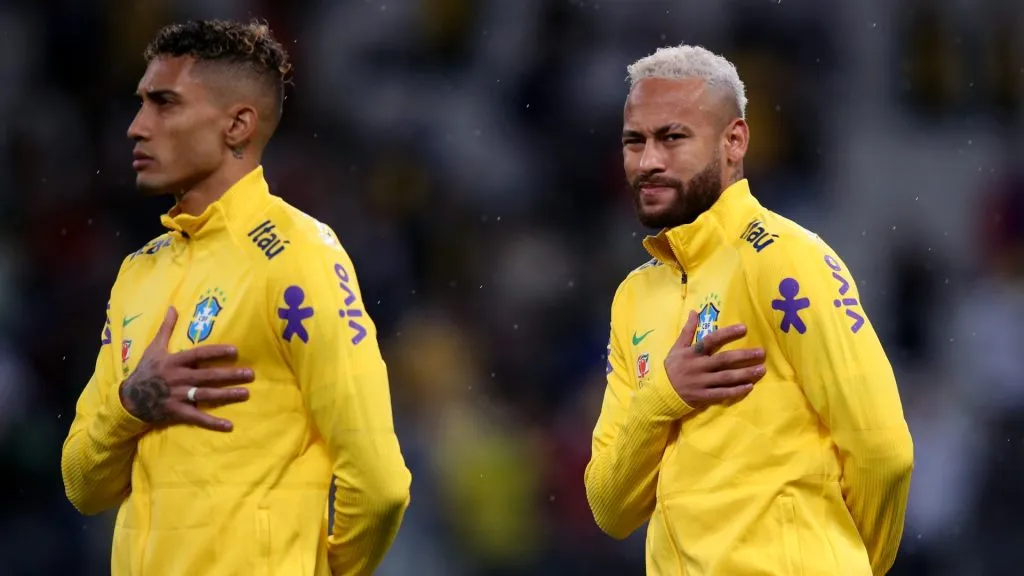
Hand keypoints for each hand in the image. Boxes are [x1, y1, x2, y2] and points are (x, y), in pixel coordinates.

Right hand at [118, 307, 253, 430]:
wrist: (129, 399)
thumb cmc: (145, 371)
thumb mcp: (154, 348)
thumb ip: (166, 328)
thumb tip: (172, 307)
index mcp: (174, 361)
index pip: (199, 354)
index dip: (216, 352)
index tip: (235, 351)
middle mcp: (178, 378)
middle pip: (207, 376)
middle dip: (229, 375)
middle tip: (250, 374)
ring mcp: (178, 396)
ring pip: (206, 395)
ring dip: (226, 395)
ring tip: (246, 393)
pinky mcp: (177, 412)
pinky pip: (197, 418)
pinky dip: (212, 423)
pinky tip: (229, 426)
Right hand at [663, 310, 765, 408]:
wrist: (661, 394)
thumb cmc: (672, 368)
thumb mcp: (677, 348)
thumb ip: (687, 331)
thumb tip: (694, 312)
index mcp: (692, 353)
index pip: (711, 340)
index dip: (727, 334)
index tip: (744, 328)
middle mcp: (698, 367)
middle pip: (724, 360)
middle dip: (744, 356)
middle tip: (761, 353)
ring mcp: (702, 382)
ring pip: (726, 377)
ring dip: (745, 373)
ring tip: (762, 369)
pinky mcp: (704, 396)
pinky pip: (722, 393)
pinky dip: (736, 391)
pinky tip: (749, 387)